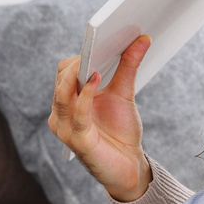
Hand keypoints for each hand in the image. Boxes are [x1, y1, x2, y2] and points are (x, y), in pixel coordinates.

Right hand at [49, 34, 153, 202]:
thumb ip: (128, 66)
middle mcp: (62, 112)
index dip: (79, 54)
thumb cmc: (121, 132)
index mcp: (69, 99)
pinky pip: (77, 113)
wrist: (129, 167)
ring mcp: (65, 127)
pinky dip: (85, 95)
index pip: (64, 70)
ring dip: (77, 74)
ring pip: (63, 93)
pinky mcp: (77, 140)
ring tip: (93, 59)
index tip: (98, 36)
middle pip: (61, 78)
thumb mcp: (124, 94)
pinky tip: (95, 79)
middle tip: (97, 44)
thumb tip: (142, 38)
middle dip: (78, 61)